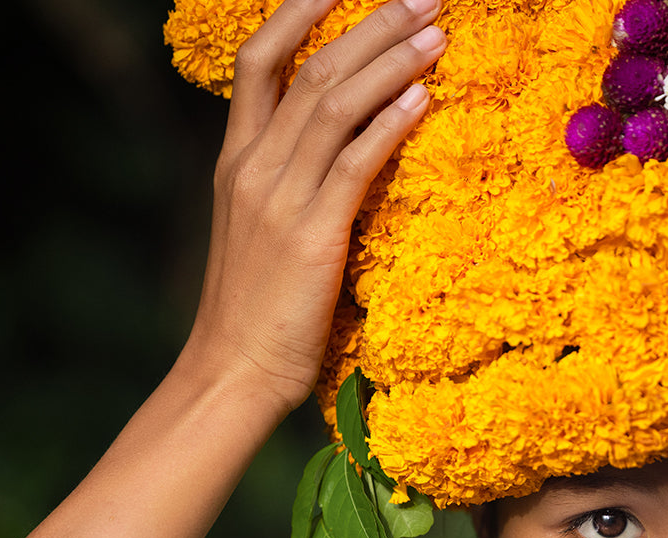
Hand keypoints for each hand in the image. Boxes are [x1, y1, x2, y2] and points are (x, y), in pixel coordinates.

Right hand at [182, 0, 445, 416]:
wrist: (231, 373)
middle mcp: (251, 167)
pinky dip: (390, 124)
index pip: (259, 62)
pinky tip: (423, 98)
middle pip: (311, 69)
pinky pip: (354, 163)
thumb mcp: (259, 234)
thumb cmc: (255, 313)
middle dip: (369, 23)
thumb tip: (341, 156)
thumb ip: (289, 186)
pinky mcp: (312, 236)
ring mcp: (278, 199)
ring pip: (333, 104)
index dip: (300, 12)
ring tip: (436, 33)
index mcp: (235, 161)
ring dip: (390, 62)